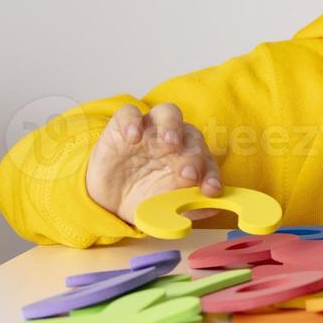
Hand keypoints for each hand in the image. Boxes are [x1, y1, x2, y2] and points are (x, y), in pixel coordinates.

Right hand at [85, 102, 224, 226]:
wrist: (108, 199)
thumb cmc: (144, 198)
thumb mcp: (164, 209)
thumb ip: (188, 208)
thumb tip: (215, 209)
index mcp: (191, 159)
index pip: (207, 161)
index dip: (211, 175)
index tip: (211, 190)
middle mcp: (175, 140)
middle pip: (192, 136)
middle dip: (193, 155)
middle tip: (188, 174)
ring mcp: (150, 130)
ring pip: (168, 112)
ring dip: (172, 126)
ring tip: (170, 144)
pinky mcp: (122, 126)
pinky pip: (129, 113)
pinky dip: (132, 121)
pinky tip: (133, 138)